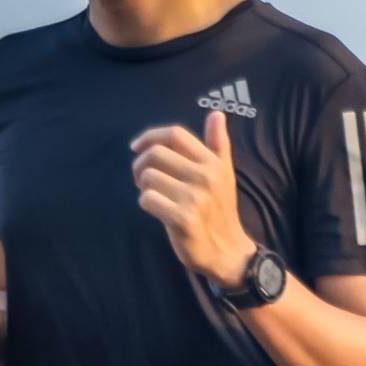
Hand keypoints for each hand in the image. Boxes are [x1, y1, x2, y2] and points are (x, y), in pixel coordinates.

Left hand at [131, 109, 254, 288]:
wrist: (228, 252)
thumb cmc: (220, 210)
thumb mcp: (224, 175)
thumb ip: (218, 144)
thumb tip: (217, 113)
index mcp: (214, 163)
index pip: (175, 135)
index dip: (150, 136)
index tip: (136, 147)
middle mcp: (206, 177)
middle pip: (156, 153)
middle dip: (141, 164)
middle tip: (144, 178)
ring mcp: (195, 198)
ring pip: (148, 176)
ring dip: (143, 186)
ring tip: (153, 194)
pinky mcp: (184, 218)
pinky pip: (148, 199)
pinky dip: (146, 203)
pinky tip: (157, 210)